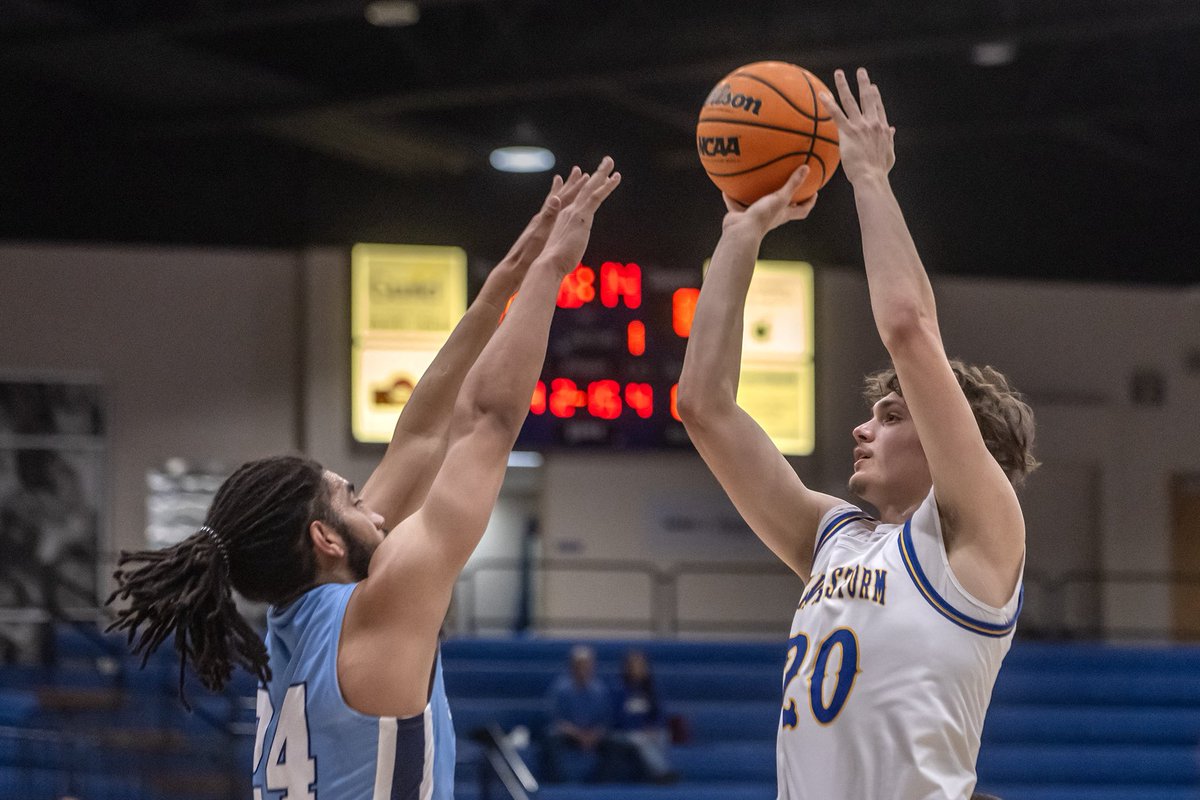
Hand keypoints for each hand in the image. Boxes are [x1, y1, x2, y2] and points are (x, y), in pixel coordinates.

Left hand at [488, 167, 587, 290]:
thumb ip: (548, 217)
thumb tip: (555, 198)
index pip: (563, 198)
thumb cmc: (527, 254)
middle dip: (569, 184)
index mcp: (544, 217)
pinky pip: (551, 214)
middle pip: (558, 196)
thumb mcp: (539, 235)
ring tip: (563, 181)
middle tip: (578, 171)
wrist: (514, 267)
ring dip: (561, 192)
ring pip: (554, 204)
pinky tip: (556, 207)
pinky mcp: (538, 232)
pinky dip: (555, 207)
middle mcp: (542, 217)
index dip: (575, 187)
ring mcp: (539, 224)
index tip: (586, 175)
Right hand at [538, 156, 620, 272]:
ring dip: (601, 173)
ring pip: (590, 188)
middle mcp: (567, 211)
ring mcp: (574, 212)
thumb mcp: (561, 253)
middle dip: (593, 174)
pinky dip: (607, 185)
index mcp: (562, 219)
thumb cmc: (553, 263)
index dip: (581, 188)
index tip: (588, 178)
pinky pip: (597, 196)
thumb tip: (564, 255)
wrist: (547, 264)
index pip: (574, 200)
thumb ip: (565, 247)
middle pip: (582, 189)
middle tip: (603, 162)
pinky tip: (616, 177)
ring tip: (609, 161)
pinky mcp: (582, 216)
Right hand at [721, 165, 817, 235]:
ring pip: (758, 205)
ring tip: (757, 182)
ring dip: (758, 196)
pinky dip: (733, 197)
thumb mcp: (780, 197)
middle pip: (782, 209)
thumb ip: (792, 183)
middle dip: (786, 199)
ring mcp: (756, 217)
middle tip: (789, 184)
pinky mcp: (741, 217)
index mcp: (783, 215)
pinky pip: (737, 204)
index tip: (814, 193)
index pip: (802, 211)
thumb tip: (807, 167)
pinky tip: (729, 186)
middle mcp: (771, 217)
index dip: (809, 203)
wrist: (740, 231)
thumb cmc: (763, 216)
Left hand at [819, 67, 895, 185]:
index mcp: (882, 128)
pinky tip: (822, 94)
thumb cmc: (879, 170)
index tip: (873, 86)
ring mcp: (860, 126)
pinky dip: (829, 103)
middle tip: (860, 71)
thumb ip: (890, 139)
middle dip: (863, 83)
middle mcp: (873, 123)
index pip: (878, 108)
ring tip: (839, 74)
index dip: (876, 96)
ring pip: (850, 101)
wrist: (871, 177)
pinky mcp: (848, 132)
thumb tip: (892, 129)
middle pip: (867, 98)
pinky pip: (836, 114)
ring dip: (844, 85)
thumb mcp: (889, 154)